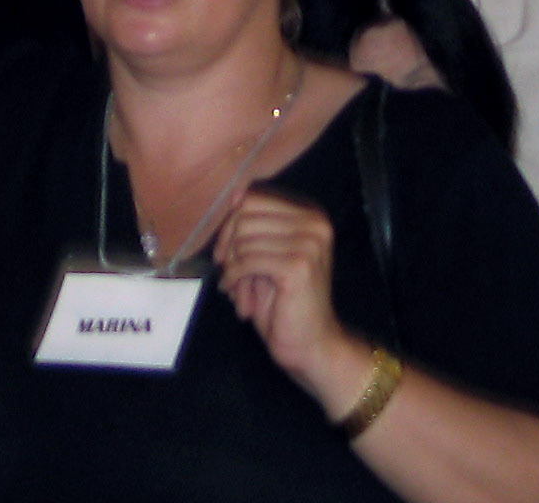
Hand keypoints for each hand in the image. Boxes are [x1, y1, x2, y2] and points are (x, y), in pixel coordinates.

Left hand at [213, 188, 360, 401]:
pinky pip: (247, 261)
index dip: (231, 224)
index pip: (254, 198)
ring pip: (243, 239)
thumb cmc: (285, 303)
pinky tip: (237, 297)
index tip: (224, 252)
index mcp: (310, 215)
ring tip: (237, 291)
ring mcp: (309, 243)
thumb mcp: (267, 254)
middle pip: (245, 215)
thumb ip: (253, 225)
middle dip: (228, 246)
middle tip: (229, 274)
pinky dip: (233, 279)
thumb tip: (236, 194)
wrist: (312, 344)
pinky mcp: (298, 266)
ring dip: (232, 268)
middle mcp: (314, 223)